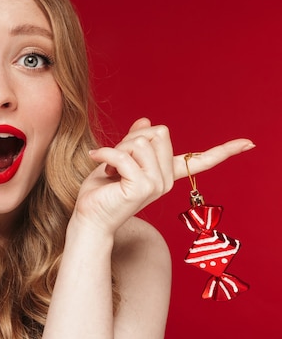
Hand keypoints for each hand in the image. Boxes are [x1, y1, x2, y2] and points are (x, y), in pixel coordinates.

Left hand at [72, 118, 253, 235]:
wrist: (88, 217)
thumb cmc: (101, 191)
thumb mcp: (118, 159)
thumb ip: (134, 142)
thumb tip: (146, 120)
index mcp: (166, 174)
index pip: (200, 160)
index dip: (225, 150)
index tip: (249, 143)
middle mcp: (166, 181)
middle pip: (158, 133)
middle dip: (132, 138)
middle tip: (116, 159)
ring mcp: (156, 186)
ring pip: (140, 142)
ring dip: (117, 148)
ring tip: (109, 168)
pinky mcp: (141, 188)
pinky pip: (124, 155)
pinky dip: (105, 152)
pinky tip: (96, 160)